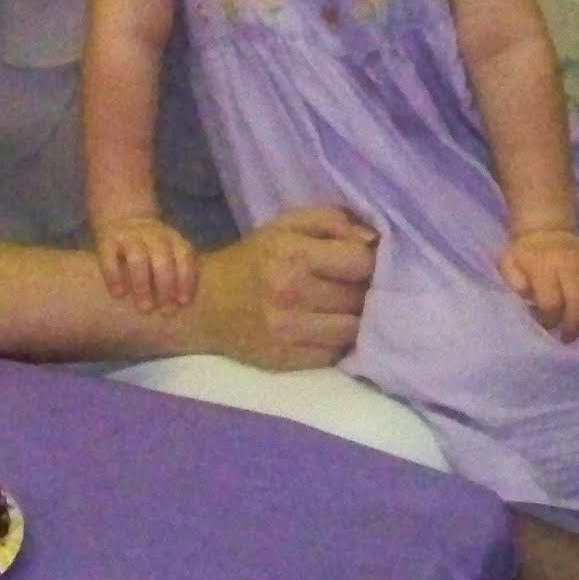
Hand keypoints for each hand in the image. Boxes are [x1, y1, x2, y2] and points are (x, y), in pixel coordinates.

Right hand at [95, 216, 197, 313]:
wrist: (122, 218)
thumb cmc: (151, 249)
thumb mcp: (168, 251)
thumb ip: (176, 271)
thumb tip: (182, 306)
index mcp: (172, 237)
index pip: (184, 254)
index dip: (186, 278)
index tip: (183, 303)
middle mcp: (153, 234)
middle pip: (163, 257)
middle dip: (166, 286)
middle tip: (165, 311)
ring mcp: (129, 235)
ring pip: (138, 257)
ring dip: (143, 284)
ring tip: (144, 307)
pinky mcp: (106, 239)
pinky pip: (109, 257)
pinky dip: (114, 276)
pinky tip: (119, 294)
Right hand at [196, 206, 377, 370]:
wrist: (205, 304)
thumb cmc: (254, 257)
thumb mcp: (287, 224)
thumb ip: (332, 220)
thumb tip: (372, 239)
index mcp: (293, 253)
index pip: (361, 261)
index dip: (369, 260)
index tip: (361, 261)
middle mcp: (292, 292)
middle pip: (359, 297)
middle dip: (363, 290)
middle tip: (353, 285)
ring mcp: (288, 330)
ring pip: (353, 330)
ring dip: (355, 319)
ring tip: (343, 308)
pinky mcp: (286, 360)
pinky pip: (335, 355)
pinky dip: (337, 343)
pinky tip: (326, 329)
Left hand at [497, 229, 578, 343]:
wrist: (548, 227)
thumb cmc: (527, 253)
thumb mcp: (509, 261)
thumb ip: (513, 278)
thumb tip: (524, 292)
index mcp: (544, 266)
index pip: (551, 299)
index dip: (550, 319)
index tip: (548, 327)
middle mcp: (571, 264)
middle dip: (575, 324)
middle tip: (570, 339)